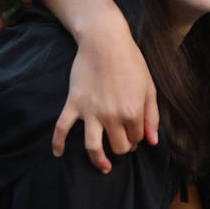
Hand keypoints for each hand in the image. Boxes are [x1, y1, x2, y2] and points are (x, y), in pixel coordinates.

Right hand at [53, 29, 158, 172]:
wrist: (104, 41)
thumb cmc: (131, 62)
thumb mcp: (149, 87)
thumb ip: (152, 116)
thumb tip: (151, 141)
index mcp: (133, 112)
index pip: (136, 138)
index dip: (137, 138)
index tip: (135, 132)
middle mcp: (112, 116)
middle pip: (118, 146)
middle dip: (122, 147)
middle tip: (122, 141)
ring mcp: (91, 112)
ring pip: (93, 147)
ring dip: (99, 161)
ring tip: (104, 167)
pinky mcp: (73, 104)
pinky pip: (62, 128)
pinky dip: (57, 143)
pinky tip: (58, 153)